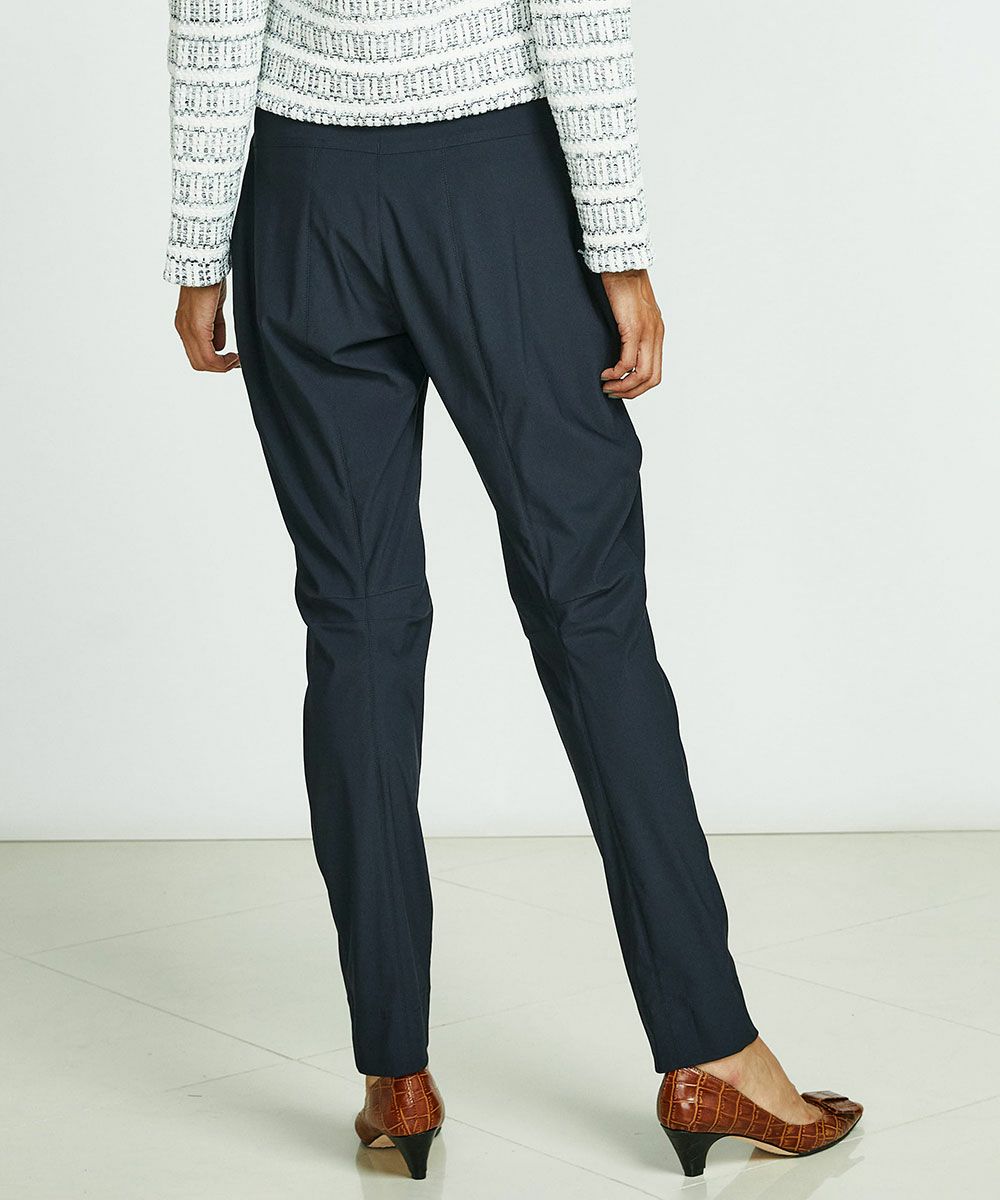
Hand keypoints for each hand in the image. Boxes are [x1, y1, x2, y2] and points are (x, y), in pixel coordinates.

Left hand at [174, 279, 240, 371]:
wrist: (204, 264)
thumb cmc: (210, 281)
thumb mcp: (214, 309)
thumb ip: (215, 328)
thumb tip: (220, 346)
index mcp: (186, 325)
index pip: (197, 355)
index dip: (216, 363)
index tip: (232, 359)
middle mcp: (183, 329)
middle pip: (199, 363)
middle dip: (219, 367)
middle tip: (235, 362)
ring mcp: (188, 329)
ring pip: (203, 362)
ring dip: (222, 365)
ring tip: (235, 359)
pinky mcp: (197, 326)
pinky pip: (208, 354)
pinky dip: (222, 360)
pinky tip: (234, 354)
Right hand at [599, 269, 663, 398]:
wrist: (622, 262)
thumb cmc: (622, 285)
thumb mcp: (631, 313)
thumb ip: (630, 332)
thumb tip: (618, 351)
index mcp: (657, 333)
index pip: (655, 372)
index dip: (638, 387)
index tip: (620, 387)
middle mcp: (656, 335)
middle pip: (652, 378)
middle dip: (631, 392)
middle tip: (612, 392)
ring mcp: (647, 332)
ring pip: (642, 374)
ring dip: (623, 386)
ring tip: (607, 385)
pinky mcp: (634, 328)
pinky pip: (628, 361)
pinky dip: (616, 372)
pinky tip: (605, 372)